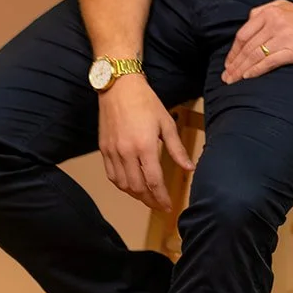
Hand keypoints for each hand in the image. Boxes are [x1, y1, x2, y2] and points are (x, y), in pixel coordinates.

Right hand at [98, 76, 194, 210]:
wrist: (119, 87)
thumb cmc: (145, 102)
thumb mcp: (166, 123)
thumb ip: (177, 149)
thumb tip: (189, 168)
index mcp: (145, 146)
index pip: (154, 181)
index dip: (162, 197)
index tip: (169, 206)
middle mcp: (127, 152)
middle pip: (138, 187)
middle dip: (150, 200)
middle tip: (159, 205)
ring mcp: (113, 151)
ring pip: (123, 184)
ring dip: (136, 195)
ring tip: (147, 198)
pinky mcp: (104, 149)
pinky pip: (111, 175)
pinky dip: (121, 185)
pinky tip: (130, 186)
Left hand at [221, 1, 292, 83]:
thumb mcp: (284, 7)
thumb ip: (264, 12)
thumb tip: (247, 23)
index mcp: (269, 12)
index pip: (243, 34)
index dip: (233, 51)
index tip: (228, 63)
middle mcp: (274, 23)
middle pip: (247, 47)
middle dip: (234, 64)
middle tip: (226, 77)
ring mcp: (284, 37)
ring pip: (256, 55)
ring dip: (241, 70)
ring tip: (233, 80)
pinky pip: (269, 62)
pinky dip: (256, 70)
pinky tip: (248, 77)